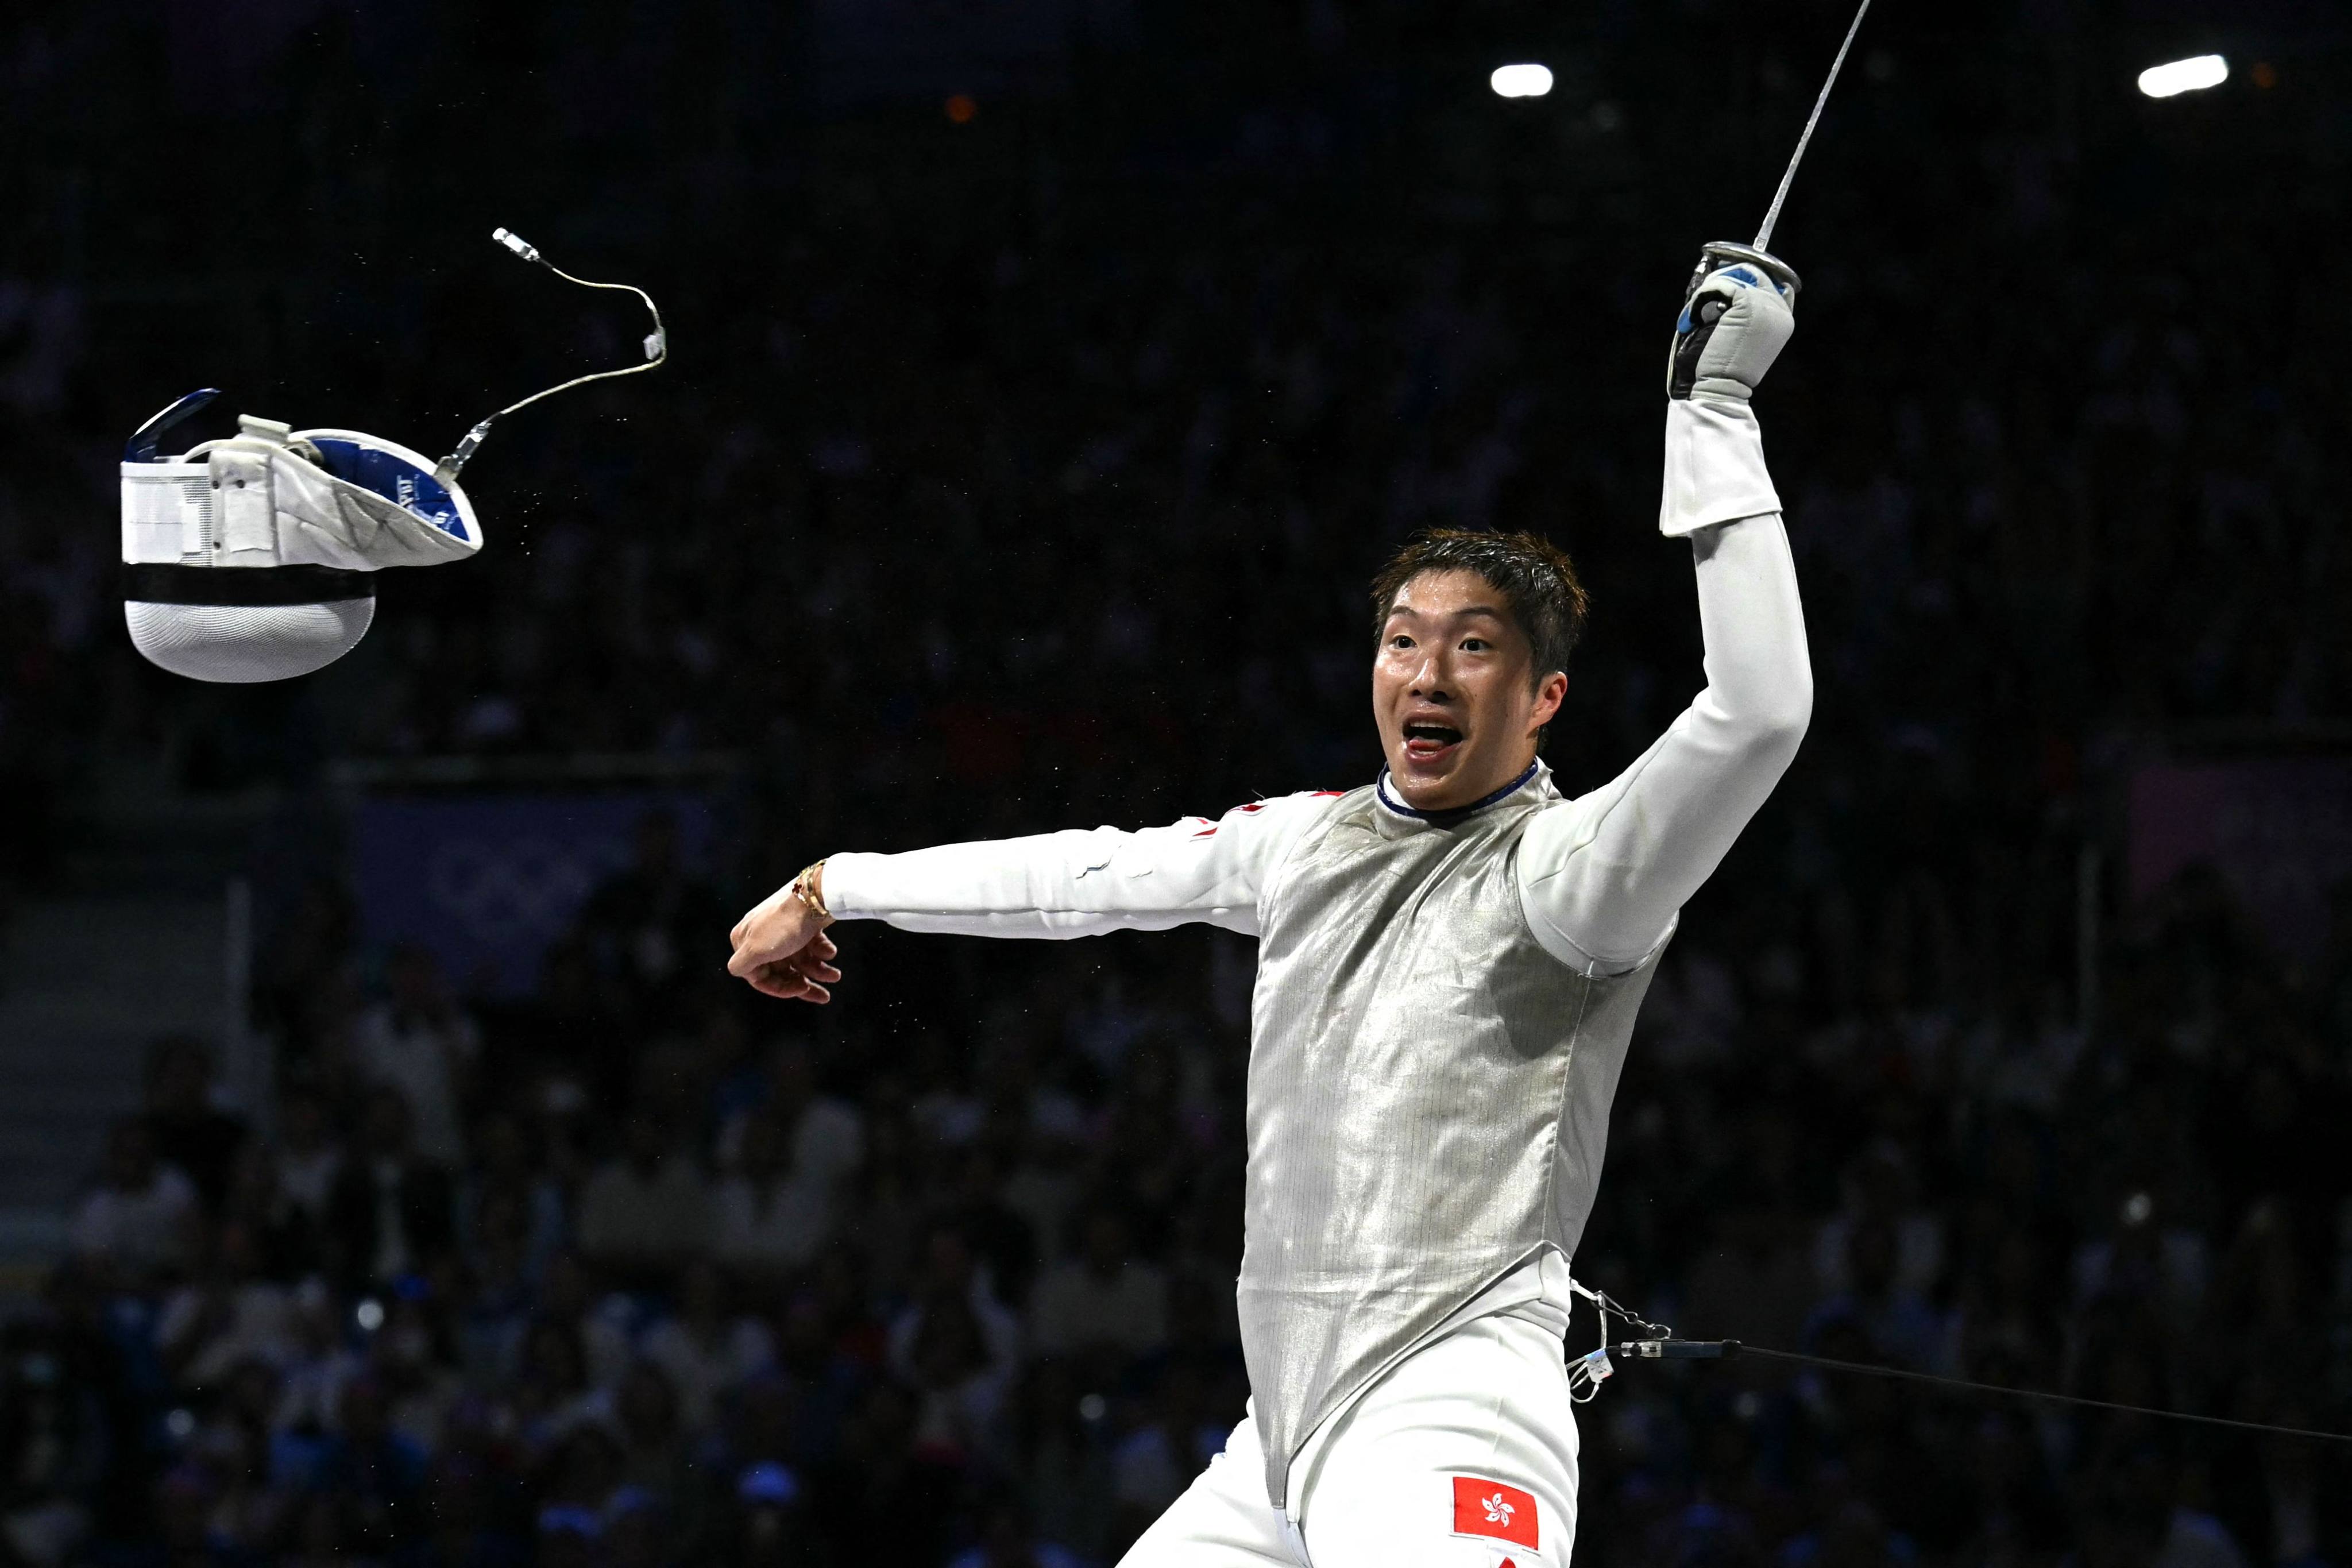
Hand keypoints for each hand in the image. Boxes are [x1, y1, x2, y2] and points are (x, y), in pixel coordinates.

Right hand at [727, 880, 842, 1001]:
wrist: (816, 896)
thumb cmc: (785, 925)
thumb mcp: (756, 949)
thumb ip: (742, 965)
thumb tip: (738, 971)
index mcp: (745, 941)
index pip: (759, 976)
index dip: (780, 988)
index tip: (800, 989)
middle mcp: (762, 934)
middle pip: (782, 970)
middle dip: (804, 984)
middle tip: (824, 996)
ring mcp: (783, 928)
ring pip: (800, 960)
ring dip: (818, 971)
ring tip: (835, 976)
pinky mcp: (801, 923)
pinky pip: (811, 945)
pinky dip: (822, 951)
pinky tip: (830, 951)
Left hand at [1668, 253, 1795, 402]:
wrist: (1723, 387)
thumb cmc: (1725, 367)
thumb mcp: (1741, 335)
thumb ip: (1742, 311)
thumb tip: (1724, 283)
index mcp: (1783, 318)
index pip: (1771, 282)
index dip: (1745, 277)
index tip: (1722, 283)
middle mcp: (1779, 308)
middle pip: (1754, 272)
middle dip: (1724, 278)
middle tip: (1702, 295)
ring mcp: (1766, 304)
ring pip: (1735, 276)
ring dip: (1709, 289)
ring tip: (1693, 312)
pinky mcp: (1748, 302)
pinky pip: (1721, 284)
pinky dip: (1701, 296)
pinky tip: (1690, 318)